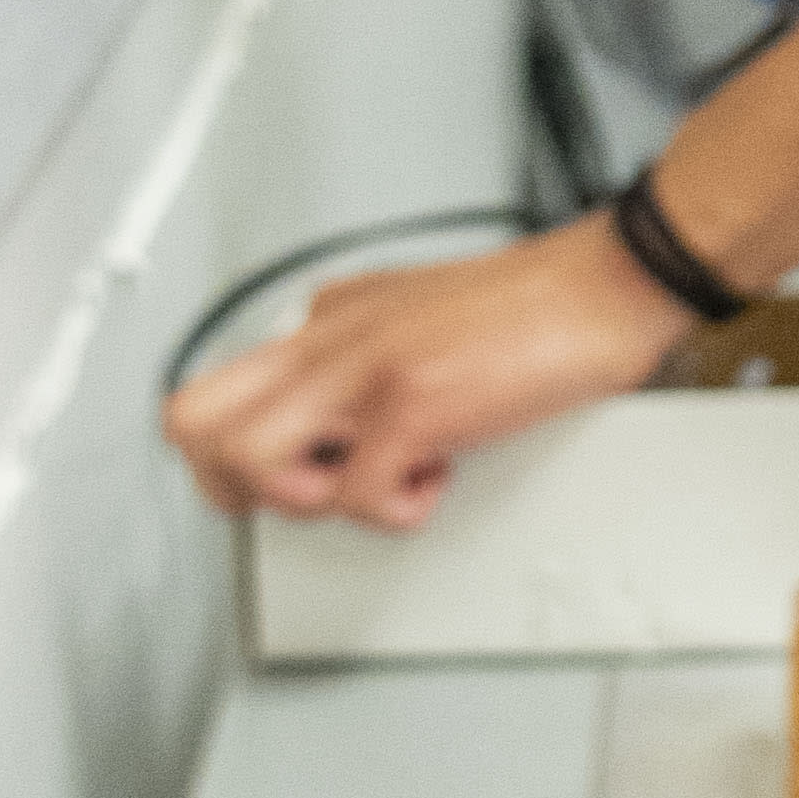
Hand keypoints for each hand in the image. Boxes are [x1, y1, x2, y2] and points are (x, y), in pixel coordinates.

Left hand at [162, 215, 693, 529]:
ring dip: (305, 501)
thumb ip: (366, 360)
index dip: (238, 456)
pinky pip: (356, 497)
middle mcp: (328, 337)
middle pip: (194, 422)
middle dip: (235, 484)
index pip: (218, 392)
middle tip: (308, 492)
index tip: (290, 476)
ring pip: (247, 461)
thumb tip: (343, 431)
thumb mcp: (419, 318)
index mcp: (327, 316)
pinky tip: (438, 476)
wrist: (605, 286)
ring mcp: (364, 369)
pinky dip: (398, 512)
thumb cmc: (535, 308)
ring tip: (370, 485)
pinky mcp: (411, 404)